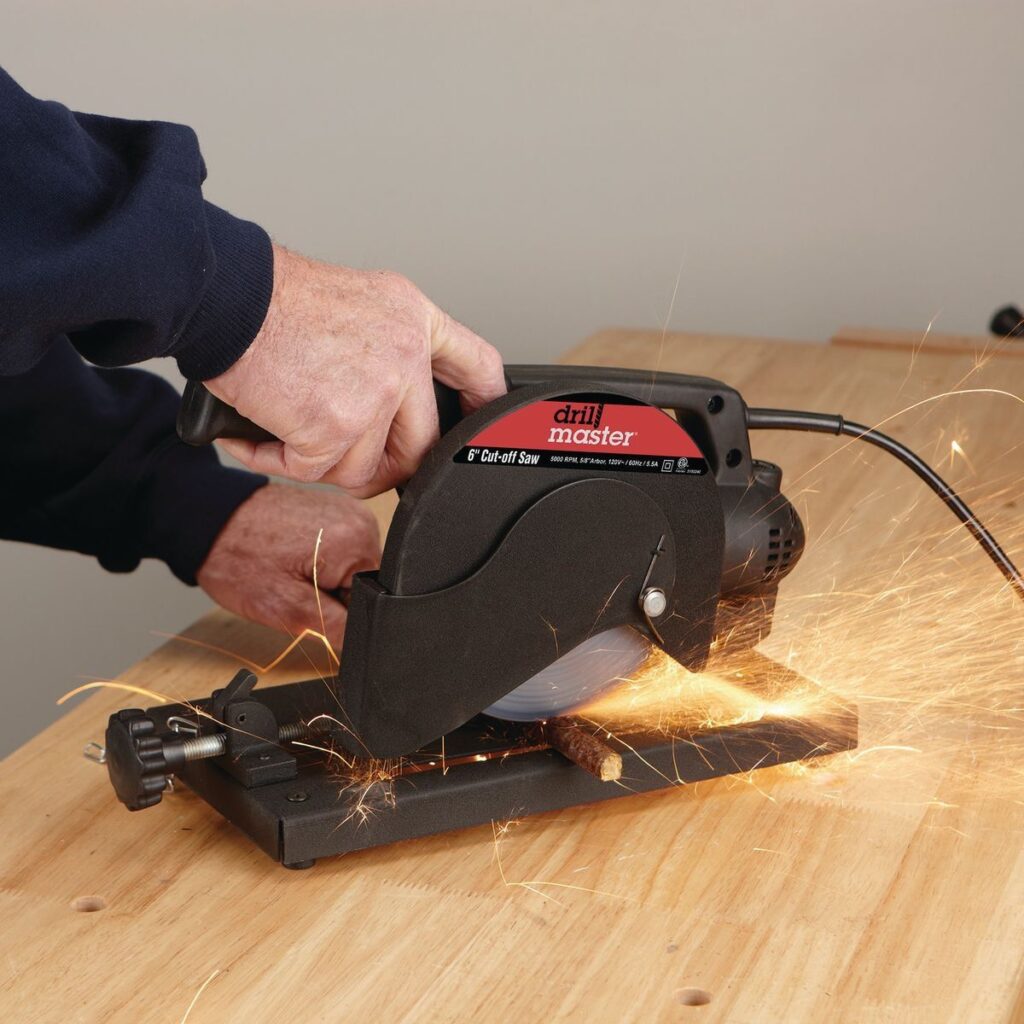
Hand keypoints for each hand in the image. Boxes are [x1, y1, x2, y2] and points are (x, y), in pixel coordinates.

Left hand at [196, 484, 380, 645]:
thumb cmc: (237, 559)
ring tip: (290, 568)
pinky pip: (339, 551)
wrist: (209, 520)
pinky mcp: (333, 511)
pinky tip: (292, 556)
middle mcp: (360, 521)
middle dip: (331, 595)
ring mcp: (347, 512)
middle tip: (295, 588)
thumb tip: (362, 642)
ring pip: (350, 569)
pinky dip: (318, 562)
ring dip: (323, 579)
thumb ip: (334, 629)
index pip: (370, 599)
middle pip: (362, 582)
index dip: (341, 614)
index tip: (310, 606)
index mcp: (356, 542)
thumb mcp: (287, 610)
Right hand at [206, 245, 505, 496]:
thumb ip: (392, 348)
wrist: (227, 295)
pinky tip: (256, 435)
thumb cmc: (275, 299)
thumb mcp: (361, 301)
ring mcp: (375, 393)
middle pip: (422, 444)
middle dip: (385, 465)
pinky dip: (277, 461)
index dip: (482, 405)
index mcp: (414, 321)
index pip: (477, 368)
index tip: (476, 426)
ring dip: (320, 462)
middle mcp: (405, 356)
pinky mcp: (335, 426)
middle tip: (348, 456)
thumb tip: (400, 404)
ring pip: (363, 468)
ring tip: (287, 429)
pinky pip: (314, 472)